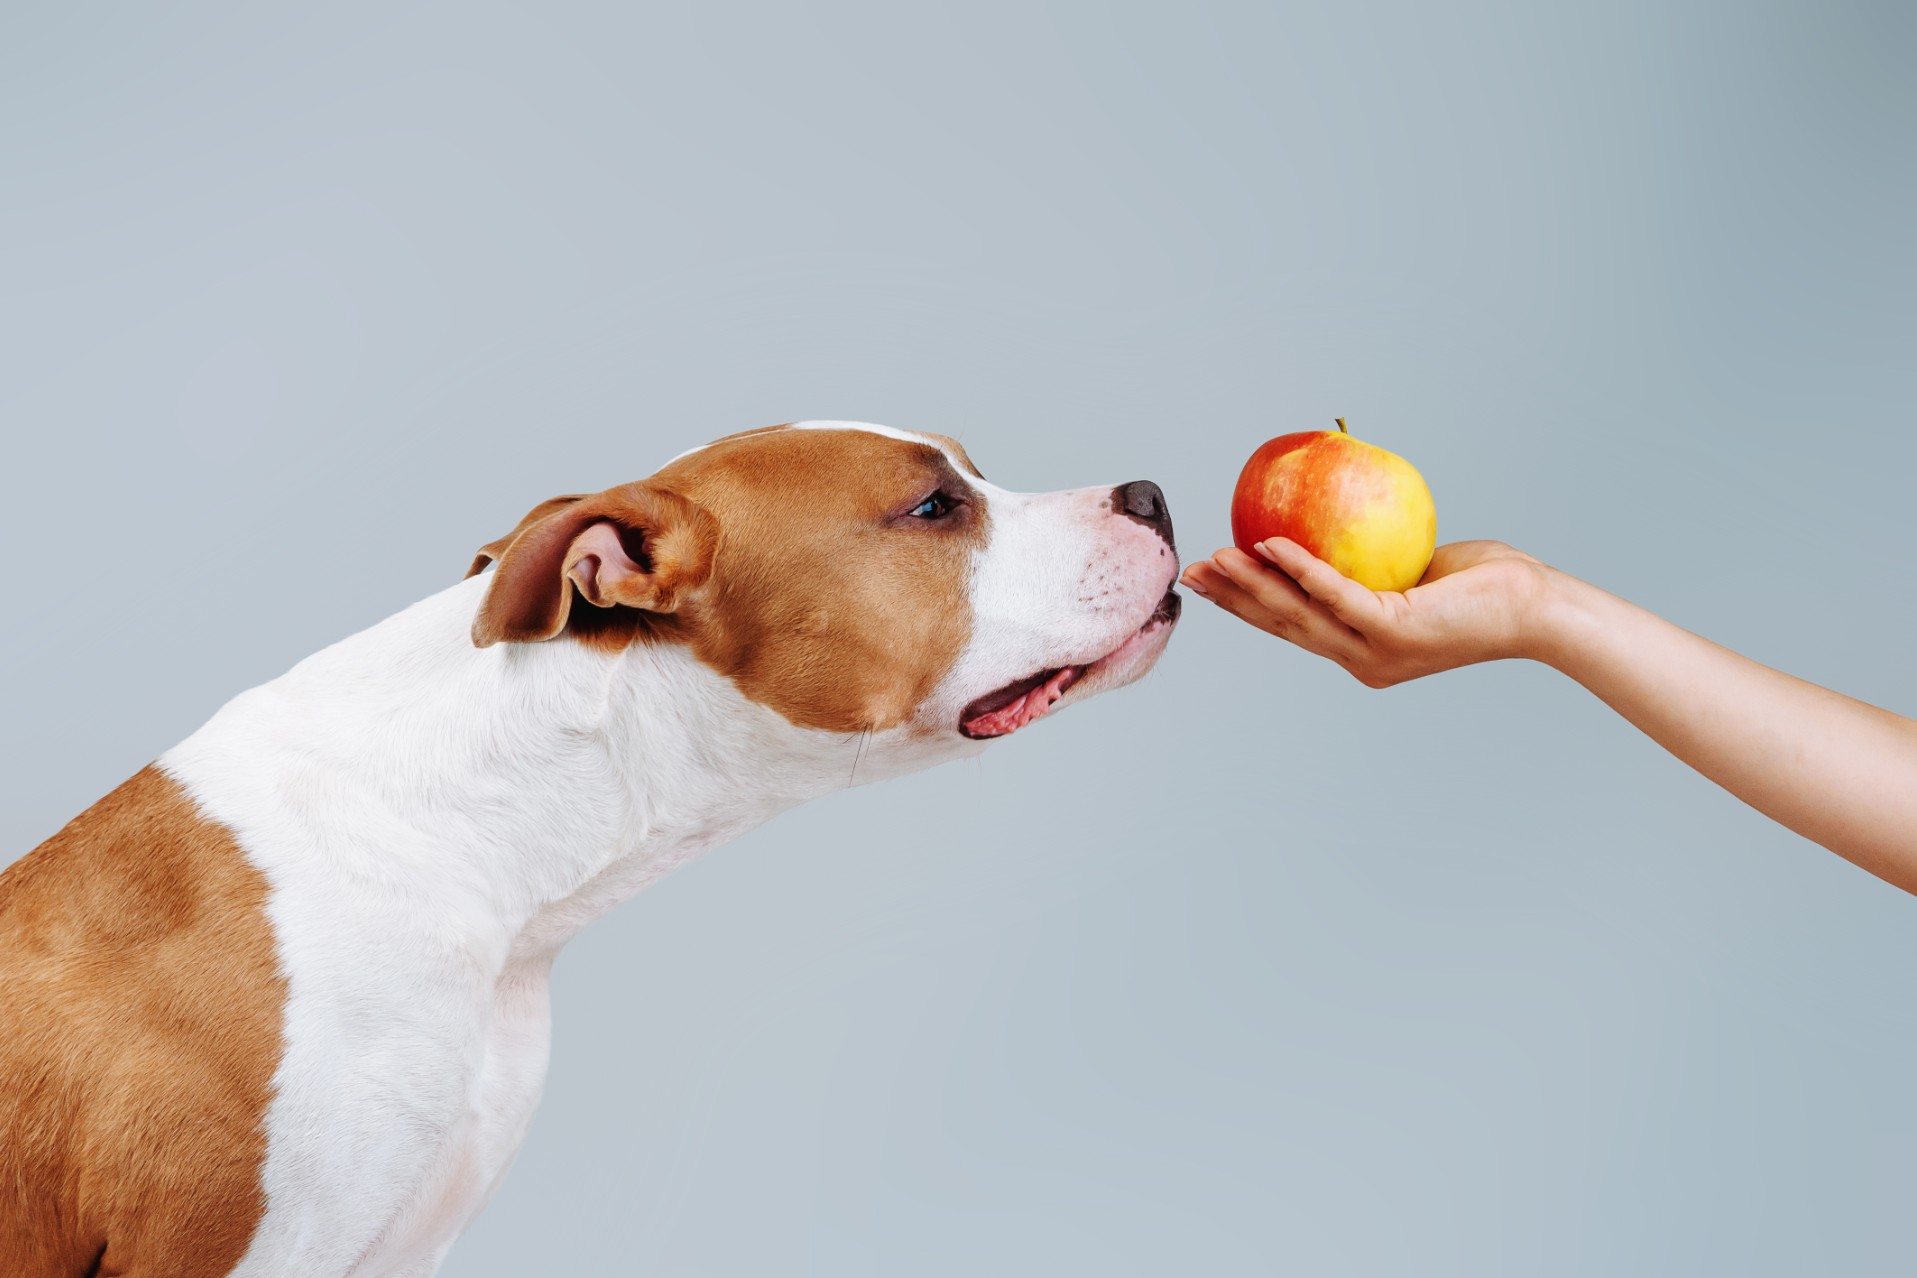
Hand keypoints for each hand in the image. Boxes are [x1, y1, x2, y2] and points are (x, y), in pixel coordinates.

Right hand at [1179, 538, 1554, 687]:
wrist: (1538, 608)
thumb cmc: (1488, 582)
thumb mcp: (1416, 571)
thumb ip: (1375, 561)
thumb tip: (1337, 522)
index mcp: (1364, 651)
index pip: (1293, 628)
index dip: (1246, 606)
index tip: (1211, 581)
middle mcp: (1364, 661)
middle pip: (1283, 627)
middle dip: (1232, 599)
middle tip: (1191, 573)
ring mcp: (1378, 651)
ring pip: (1299, 614)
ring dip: (1251, 583)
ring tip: (1218, 556)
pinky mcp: (1396, 630)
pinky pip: (1336, 592)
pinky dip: (1299, 567)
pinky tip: (1270, 543)